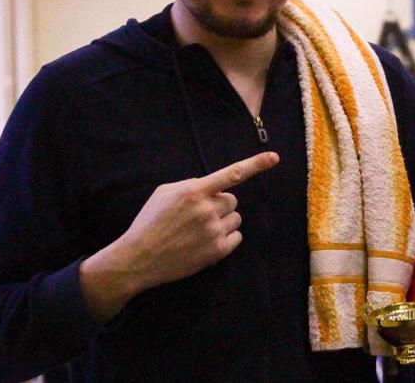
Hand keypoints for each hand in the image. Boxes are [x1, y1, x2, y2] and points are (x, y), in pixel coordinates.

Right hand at [80, 152, 278, 321]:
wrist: (139, 257)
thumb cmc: (149, 222)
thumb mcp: (164, 193)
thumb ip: (190, 184)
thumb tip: (211, 186)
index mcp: (194, 191)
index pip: (231, 174)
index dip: (255, 164)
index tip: (274, 157)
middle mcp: (207, 209)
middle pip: (232, 200)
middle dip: (220, 204)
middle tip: (199, 214)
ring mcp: (213, 231)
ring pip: (235, 218)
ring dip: (223, 221)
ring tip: (199, 230)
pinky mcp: (217, 251)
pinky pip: (236, 237)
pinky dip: (226, 238)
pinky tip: (206, 241)